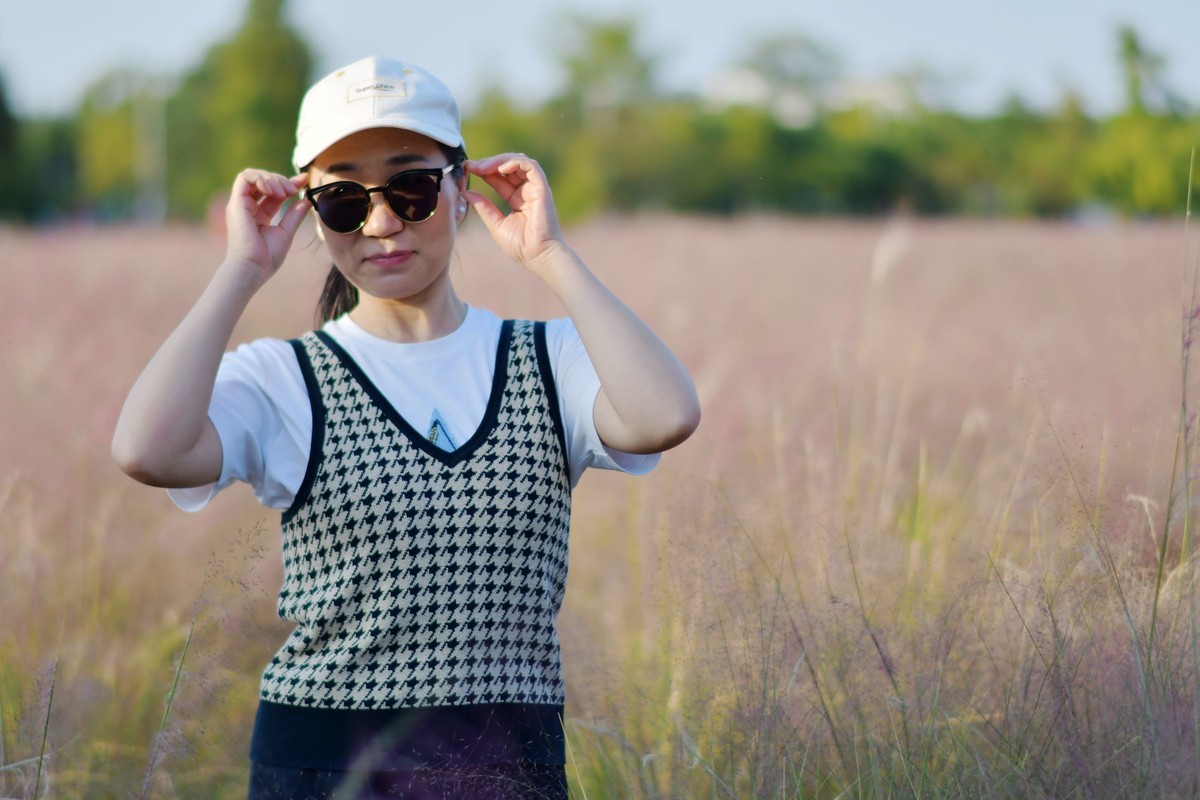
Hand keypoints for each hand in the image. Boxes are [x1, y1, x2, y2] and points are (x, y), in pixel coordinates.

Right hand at [224, 169, 310, 281]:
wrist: (253, 268)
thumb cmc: (267, 257)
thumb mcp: (286, 232)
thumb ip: (295, 215)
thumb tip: (307, 200)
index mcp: (259, 215)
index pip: (274, 192)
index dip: (289, 182)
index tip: (305, 179)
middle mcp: (247, 207)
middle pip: (263, 180)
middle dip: (281, 180)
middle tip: (294, 191)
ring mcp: (240, 204)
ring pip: (253, 175)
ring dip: (272, 178)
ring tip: (284, 193)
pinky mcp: (236, 203)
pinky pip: (245, 178)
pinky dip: (261, 178)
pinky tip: (273, 191)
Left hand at [463, 154, 567, 275]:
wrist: (538, 256)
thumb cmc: (520, 246)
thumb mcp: (495, 224)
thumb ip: (483, 207)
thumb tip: (465, 192)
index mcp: (516, 199)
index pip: (499, 177)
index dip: (483, 170)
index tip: (467, 169)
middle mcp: (526, 191)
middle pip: (508, 166)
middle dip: (488, 163)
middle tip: (471, 166)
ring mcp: (535, 189)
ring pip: (519, 162)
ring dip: (499, 160)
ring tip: (482, 167)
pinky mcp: (542, 189)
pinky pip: (531, 167)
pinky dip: (516, 163)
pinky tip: (501, 168)